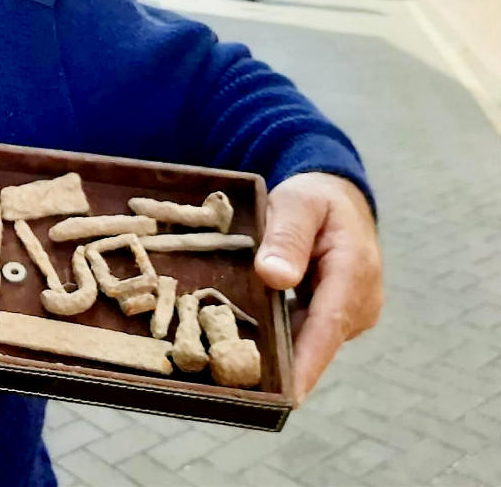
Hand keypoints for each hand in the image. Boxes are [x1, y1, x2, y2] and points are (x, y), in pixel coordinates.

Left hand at [253, 172, 381, 403]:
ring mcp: (352, 311)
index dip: (306, 364)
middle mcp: (360, 299)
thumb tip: (276, 277)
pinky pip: (309, 333)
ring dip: (280, 354)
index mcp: (353, 270)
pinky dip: (283, 339)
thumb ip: (287, 237)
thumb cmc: (314, 198)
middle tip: (239, 388)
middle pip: (317, 342)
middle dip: (284, 367)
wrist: (336, 198)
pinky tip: (248, 346)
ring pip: (311, 340)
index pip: (327, 326)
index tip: (287, 398)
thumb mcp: (297, 203)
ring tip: (235, 370)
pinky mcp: (339, 315)